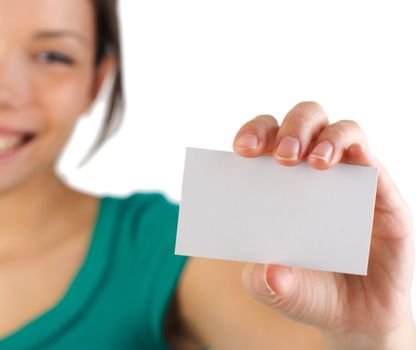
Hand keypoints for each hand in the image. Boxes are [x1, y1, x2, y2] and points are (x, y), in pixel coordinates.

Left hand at [234, 102, 414, 347]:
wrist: (351, 315)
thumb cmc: (305, 290)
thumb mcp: (276, 290)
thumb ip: (265, 281)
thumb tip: (271, 272)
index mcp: (275, 183)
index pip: (263, 140)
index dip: (253, 134)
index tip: (242, 150)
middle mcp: (310, 172)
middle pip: (302, 123)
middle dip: (292, 130)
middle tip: (284, 156)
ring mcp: (347, 179)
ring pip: (342, 131)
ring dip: (329, 139)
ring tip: (317, 162)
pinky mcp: (381, 195)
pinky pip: (374, 164)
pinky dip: (364, 156)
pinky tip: (357, 159)